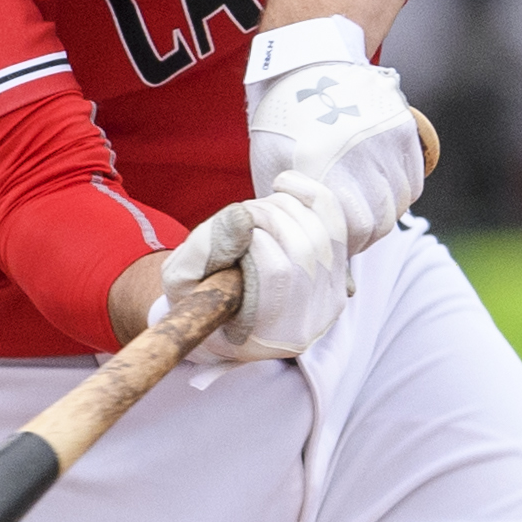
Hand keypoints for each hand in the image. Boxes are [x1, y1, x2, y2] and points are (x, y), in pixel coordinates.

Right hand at [154, 176, 351, 363]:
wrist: (221, 314)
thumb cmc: (195, 297)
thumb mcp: (182, 278)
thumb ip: (204, 250)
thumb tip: (244, 217)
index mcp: (269, 334)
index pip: (277, 271)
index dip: (254, 236)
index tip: (234, 230)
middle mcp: (310, 322)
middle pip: (304, 247)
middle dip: (268, 215)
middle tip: (243, 214)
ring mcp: (331, 298)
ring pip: (324, 230)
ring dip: (286, 205)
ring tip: (257, 212)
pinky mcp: (339, 274)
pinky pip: (338, 222)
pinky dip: (311, 194)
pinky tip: (283, 187)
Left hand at [245, 20, 421, 256]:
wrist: (304, 67)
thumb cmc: (282, 129)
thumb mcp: (274, 174)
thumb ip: (296, 222)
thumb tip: (335, 278)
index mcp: (319, 162)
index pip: (352, 229)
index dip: (343, 243)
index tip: (331, 239)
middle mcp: (356, 150)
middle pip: (380, 220)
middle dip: (364, 232)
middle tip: (346, 227)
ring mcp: (383, 138)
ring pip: (399, 203)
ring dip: (382, 212)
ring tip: (360, 205)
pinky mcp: (402, 129)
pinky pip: (413, 182)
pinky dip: (399, 193)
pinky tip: (377, 188)